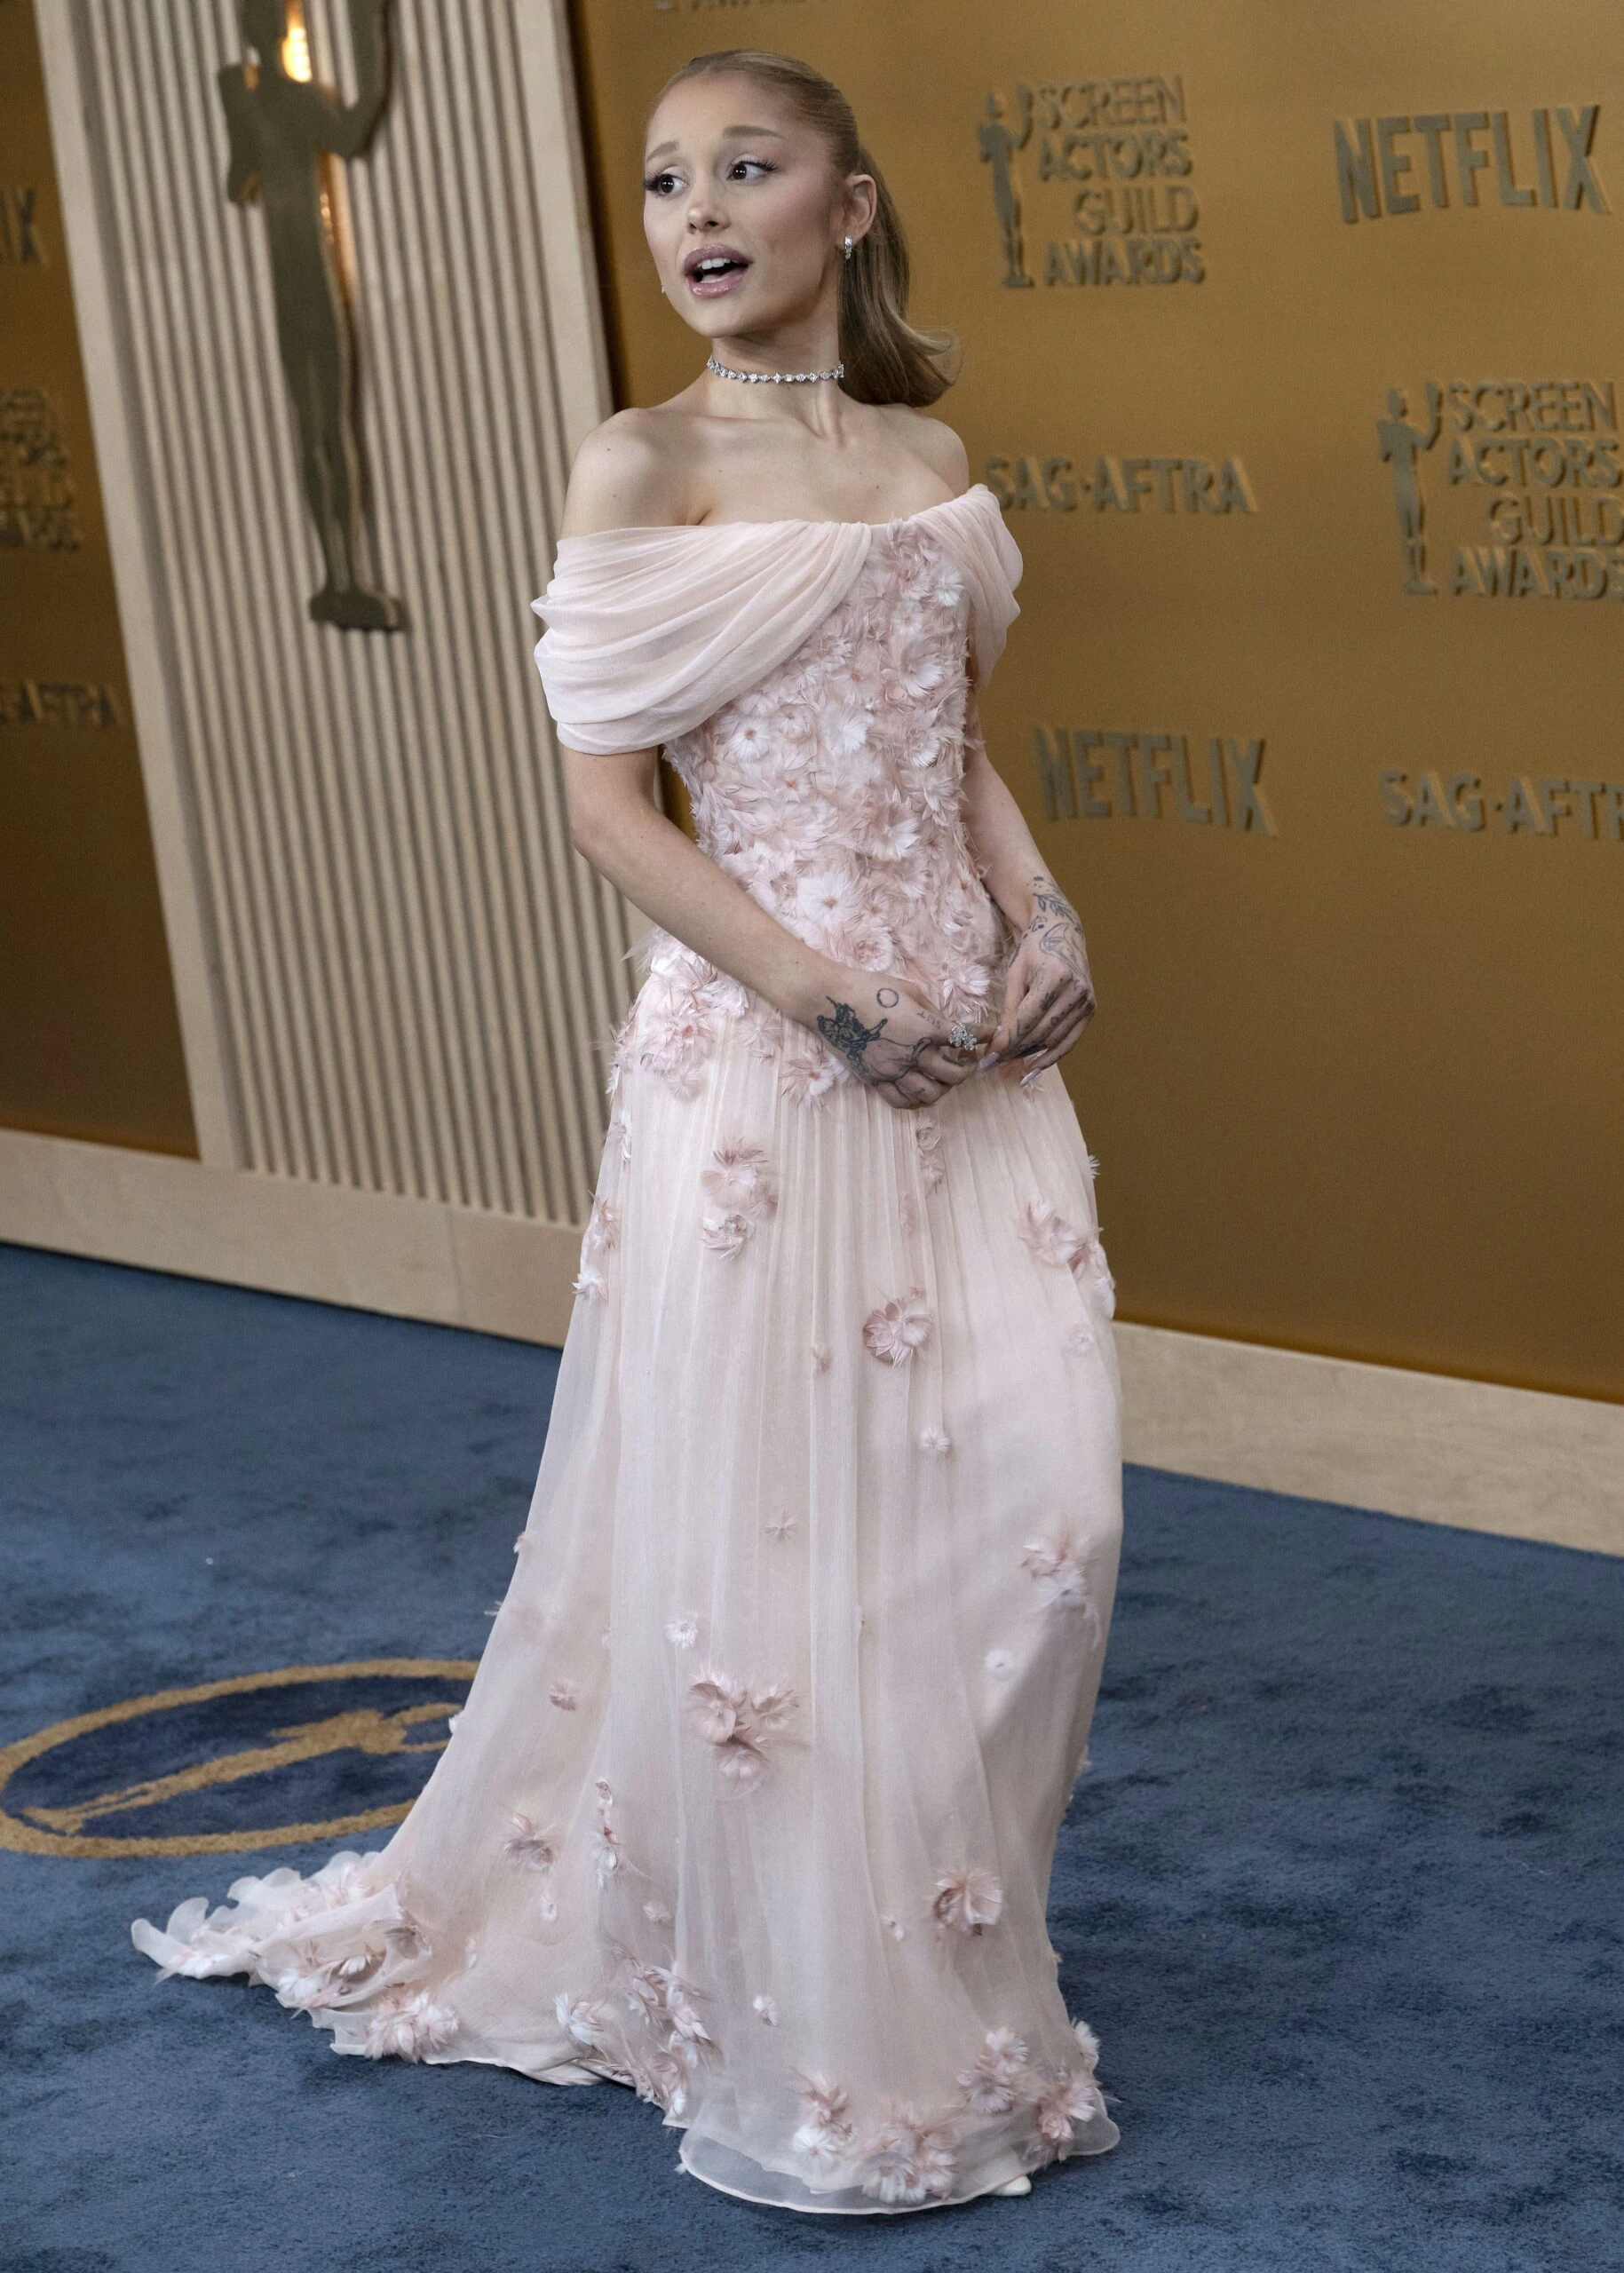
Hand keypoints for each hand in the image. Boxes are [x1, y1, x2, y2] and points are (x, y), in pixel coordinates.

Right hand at [807, 967, 991, 1111]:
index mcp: (924, 1028)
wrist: (830, 1001)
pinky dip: (918, 1100)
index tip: (990, 1033)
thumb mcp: (909, 990)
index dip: (983, 1035)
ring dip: (946, 1087)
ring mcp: (893, 1071)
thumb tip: (946, 1025)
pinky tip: (922, 1088)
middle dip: (968, 1068)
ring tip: (945, 1076)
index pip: (965, 1036)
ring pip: (931, 1094)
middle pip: (954, 1075)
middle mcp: (912, 1054)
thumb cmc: (870, 988)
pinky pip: (903, 1102)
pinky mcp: (876, 1081)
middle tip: (967, 1059)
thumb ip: (931, 1012)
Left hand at [986, 876, 1094, 1077]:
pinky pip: (1070, 1040)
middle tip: (993, 1063)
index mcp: (1055, 976)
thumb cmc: (1033, 950)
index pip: (1027, 1019)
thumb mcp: (1014, 974)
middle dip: (1014, 1051)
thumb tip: (998, 1044)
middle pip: (1041, 1032)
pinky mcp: (1090, 1009)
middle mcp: (1076, 990)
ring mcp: (1087, 1001)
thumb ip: (1008, 1009)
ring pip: (1054, 1039)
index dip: (1007, 1041)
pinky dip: (1052, 1056)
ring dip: (1029, 1054)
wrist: (1062, 932)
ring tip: (1008, 1063)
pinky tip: (1034, 1069)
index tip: (988, 1057)